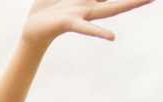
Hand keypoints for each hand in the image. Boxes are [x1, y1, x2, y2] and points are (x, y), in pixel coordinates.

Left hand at [21, 0, 153, 46]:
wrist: (33, 27)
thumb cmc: (49, 6)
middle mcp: (92, 5)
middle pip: (119, 1)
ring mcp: (83, 14)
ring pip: (111, 9)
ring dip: (129, 4)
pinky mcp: (69, 22)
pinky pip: (85, 27)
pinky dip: (98, 32)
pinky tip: (112, 37)